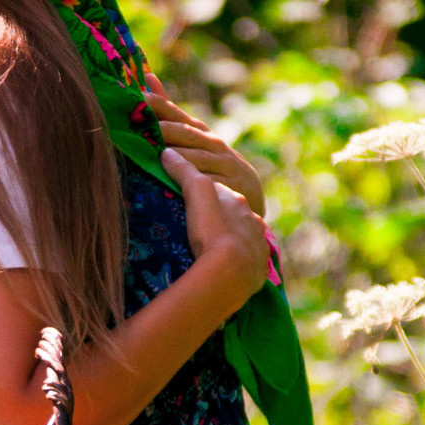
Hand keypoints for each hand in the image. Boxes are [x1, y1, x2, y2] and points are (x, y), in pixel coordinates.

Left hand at [146, 82, 265, 218]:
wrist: (249, 187)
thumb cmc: (211, 159)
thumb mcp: (193, 135)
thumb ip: (168, 110)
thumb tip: (147, 76)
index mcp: (198, 130)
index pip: (174, 113)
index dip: (157, 104)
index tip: (137, 98)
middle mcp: (212, 143)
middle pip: (185, 134)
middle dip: (164, 130)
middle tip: (142, 129)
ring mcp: (224, 164)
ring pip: (197, 159)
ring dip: (178, 159)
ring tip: (158, 157)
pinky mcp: (232, 186)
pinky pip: (212, 185)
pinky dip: (198, 185)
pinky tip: (181, 188)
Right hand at [164, 145, 267, 310]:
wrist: (231, 272)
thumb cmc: (212, 230)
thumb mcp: (196, 194)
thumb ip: (184, 172)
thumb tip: (167, 152)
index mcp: (239, 202)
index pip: (220, 192)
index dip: (204, 194)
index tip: (189, 201)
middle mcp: (253, 222)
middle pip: (234, 216)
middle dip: (220, 219)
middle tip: (199, 229)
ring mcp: (258, 248)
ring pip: (244, 239)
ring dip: (230, 241)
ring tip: (211, 252)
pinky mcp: (257, 271)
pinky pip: (248, 263)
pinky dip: (238, 263)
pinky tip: (226, 269)